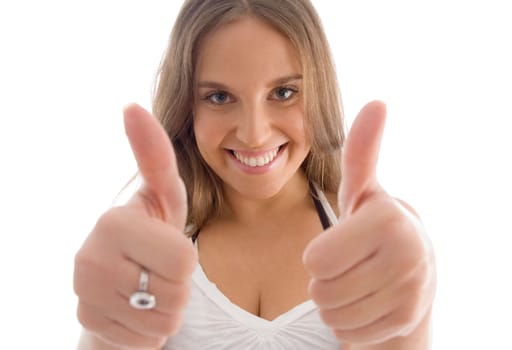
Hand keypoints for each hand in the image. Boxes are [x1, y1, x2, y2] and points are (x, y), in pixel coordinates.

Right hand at [74, 104, 196, 348]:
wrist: (124, 278)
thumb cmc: (153, 231)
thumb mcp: (163, 194)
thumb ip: (155, 155)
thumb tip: (131, 105)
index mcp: (112, 223)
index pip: (182, 260)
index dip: (185, 260)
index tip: (164, 246)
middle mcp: (89, 260)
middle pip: (175, 293)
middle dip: (178, 287)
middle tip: (159, 272)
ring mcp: (84, 296)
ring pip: (162, 322)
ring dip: (166, 309)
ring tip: (148, 288)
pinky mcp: (88, 325)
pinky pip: (146, 341)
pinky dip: (150, 330)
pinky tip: (135, 309)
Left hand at [303, 101, 435, 345]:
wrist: (415, 272)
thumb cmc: (374, 227)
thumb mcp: (363, 190)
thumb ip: (362, 151)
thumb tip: (376, 103)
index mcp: (388, 221)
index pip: (316, 260)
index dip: (319, 256)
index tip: (340, 246)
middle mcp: (406, 257)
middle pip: (321, 290)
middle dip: (324, 282)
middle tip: (347, 268)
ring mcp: (410, 294)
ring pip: (333, 315)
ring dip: (335, 303)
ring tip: (357, 283)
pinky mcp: (406, 322)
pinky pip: (349, 334)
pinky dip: (350, 323)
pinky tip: (368, 304)